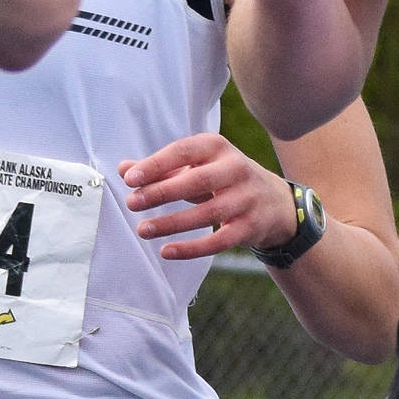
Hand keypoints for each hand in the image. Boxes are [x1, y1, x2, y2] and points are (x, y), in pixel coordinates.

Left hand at [121, 133, 296, 260]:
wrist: (275, 203)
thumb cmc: (223, 179)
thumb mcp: (197, 166)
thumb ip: (162, 168)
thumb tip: (124, 170)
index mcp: (217, 147)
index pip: (184, 152)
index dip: (157, 164)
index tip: (131, 178)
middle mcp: (235, 169)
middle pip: (197, 181)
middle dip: (162, 192)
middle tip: (133, 203)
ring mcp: (246, 199)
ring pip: (208, 213)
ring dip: (173, 223)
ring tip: (144, 230)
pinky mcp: (249, 227)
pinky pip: (219, 241)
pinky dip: (192, 248)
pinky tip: (167, 251)